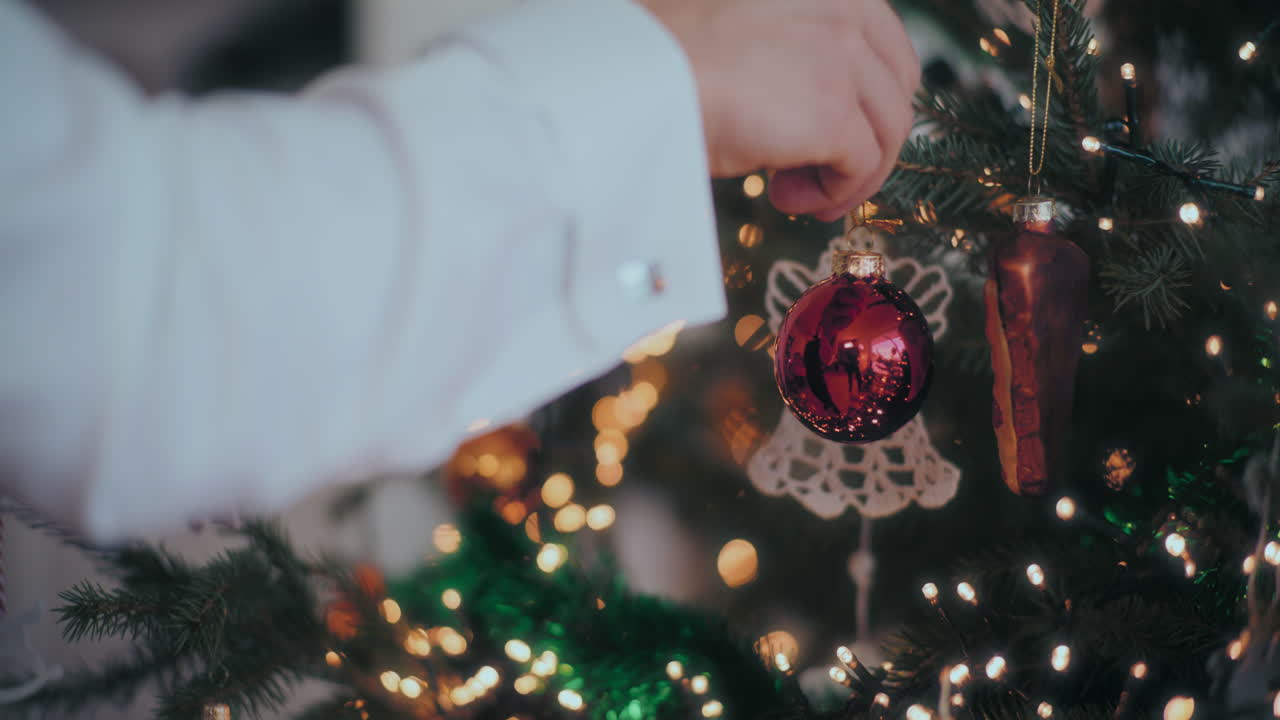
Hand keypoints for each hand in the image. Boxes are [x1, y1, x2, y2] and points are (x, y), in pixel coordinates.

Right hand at [640, 0, 918, 221]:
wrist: (636, 81)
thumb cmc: (665, 58)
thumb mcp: (743, 31)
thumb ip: (788, 46)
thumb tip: (801, 95)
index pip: (885, 42)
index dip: (868, 98)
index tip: (837, 132)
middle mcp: (844, 9)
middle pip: (895, 91)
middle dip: (866, 139)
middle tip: (818, 169)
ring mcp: (843, 59)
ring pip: (887, 133)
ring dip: (847, 172)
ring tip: (793, 190)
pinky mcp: (834, 113)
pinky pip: (863, 167)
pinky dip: (833, 193)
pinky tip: (786, 195)